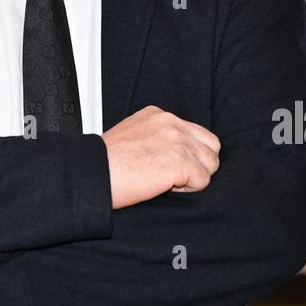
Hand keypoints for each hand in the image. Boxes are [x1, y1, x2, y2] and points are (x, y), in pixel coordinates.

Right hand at [102, 104, 220, 209]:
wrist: (94, 173)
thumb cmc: (105, 163)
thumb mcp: (131, 134)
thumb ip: (155, 136)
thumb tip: (168, 153)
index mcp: (158, 115)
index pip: (195, 132)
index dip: (187, 153)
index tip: (170, 165)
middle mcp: (171, 123)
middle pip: (210, 145)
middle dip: (199, 163)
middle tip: (177, 176)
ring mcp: (178, 141)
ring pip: (211, 163)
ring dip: (195, 177)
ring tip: (170, 182)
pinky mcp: (181, 162)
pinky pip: (203, 180)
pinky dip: (190, 190)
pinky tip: (167, 188)